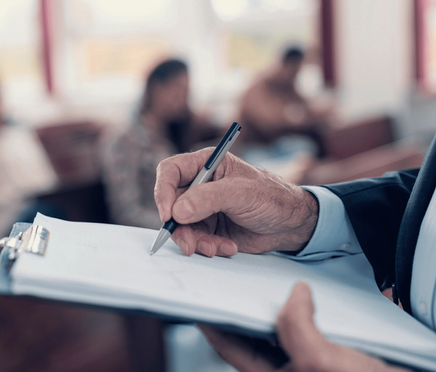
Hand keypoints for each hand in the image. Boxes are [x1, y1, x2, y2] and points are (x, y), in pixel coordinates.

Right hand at [154, 148, 317, 256]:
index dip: (163, 191)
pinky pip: (196, 239)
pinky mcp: (210, 228)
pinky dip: (208, 247)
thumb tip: (177, 211)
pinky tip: (228, 247)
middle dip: (179, 226)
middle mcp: (201, 185)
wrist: (292, 225)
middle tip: (189, 243)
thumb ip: (207, 199)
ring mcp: (204, 208)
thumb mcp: (241, 194)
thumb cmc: (273, 198)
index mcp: (207, 165)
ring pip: (181, 226)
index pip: (170, 171)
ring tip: (215, 248)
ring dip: (195, 241)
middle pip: (171, 203)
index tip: (168, 214)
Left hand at [199, 282, 408, 371]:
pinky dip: (300, 311)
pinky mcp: (321, 355)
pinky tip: (302, 297)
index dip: (213, 323)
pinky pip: (302, 328)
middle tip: (232, 286)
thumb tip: (296, 294)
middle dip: (243, 310)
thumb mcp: (321, 362)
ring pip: (277, 331)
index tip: (200, 300)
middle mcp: (284, 371)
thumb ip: (297, 326)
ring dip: (273, 308)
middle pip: (252, 336)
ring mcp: (302, 364)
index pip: (231, 348)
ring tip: (263, 286)